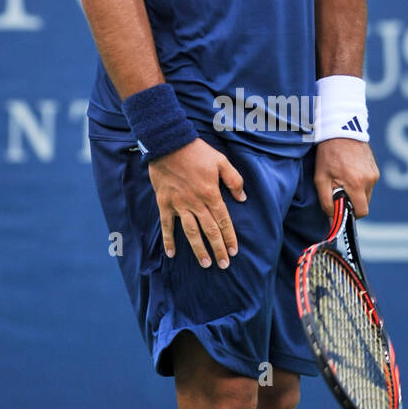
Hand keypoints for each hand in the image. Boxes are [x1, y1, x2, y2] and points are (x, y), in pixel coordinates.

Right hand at [149, 137, 246, 267]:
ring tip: (205, 263)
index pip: (223, 221)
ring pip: (191, 232)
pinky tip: (172, 254)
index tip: (234, 251)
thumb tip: (243, 199)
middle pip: (210, 231)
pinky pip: (167, 225)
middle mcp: (196, 203)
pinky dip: (168, 240)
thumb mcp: (222, 161)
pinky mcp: (164, 203)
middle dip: (218, 249)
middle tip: (224, 264)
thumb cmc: (197, 152)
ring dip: (199, 249)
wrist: (168, 144)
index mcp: (211, 194)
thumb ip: (234, 180)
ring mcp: (179, 205)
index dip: (230, 238)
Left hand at [313, 138, 378, 216]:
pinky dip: (360, 183)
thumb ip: (327, 202)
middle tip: (339, 190)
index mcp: (357, 184)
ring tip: (344, 178)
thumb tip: (333, 218)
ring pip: (367, 194)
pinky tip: (350, 172)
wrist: (340, 131)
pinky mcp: (375, 168)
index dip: (352, 214)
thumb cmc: (328, 155)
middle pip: (365, 204)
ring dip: (356, 192)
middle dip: (353, 202)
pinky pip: (368, 184)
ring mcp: (374, 173)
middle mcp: (370, 180)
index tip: (342, 207)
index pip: (361, 212)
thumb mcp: (321, 179)